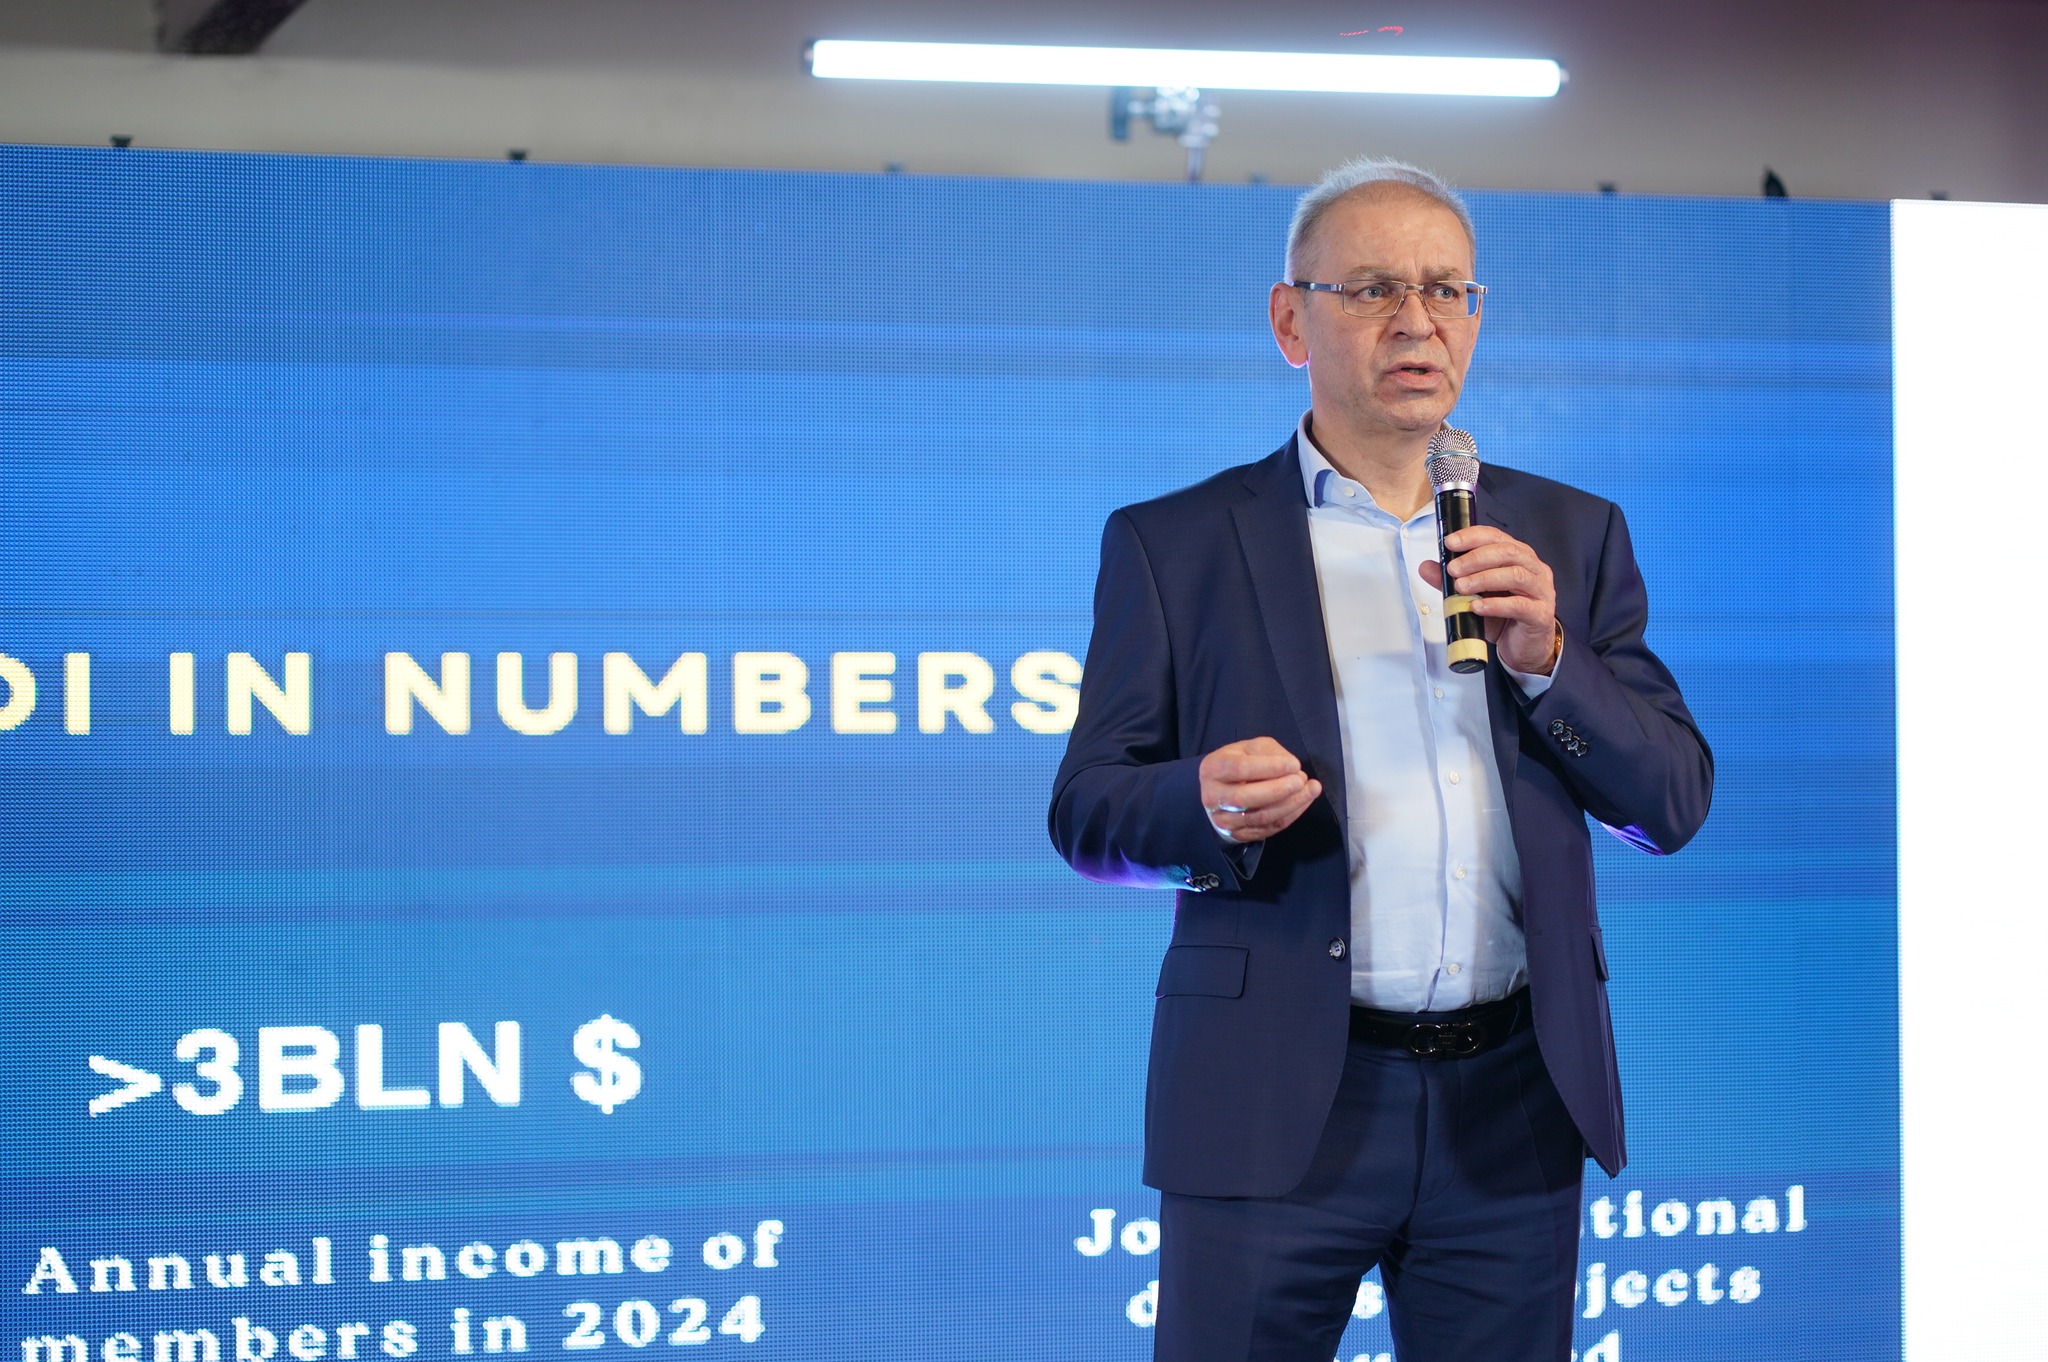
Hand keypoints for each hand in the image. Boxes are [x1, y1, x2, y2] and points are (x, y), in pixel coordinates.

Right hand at [1199, 737, 1323, 842]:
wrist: (1222, 793)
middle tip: (1301, 780)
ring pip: (1260, 817)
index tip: (1294, 764)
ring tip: (1311, 790)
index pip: (1241, 769)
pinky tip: (1303, 802)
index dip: (1270, 767)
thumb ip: (1270, 753)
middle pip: (1247, 797)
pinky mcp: (1238, 835)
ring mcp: (1224, 820)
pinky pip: (1269, 828)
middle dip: (1279, 789)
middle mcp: (1213, 796)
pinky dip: (1291, 815)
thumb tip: (1292, 768)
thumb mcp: (1250, 748)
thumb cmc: (1239, 764)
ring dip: (1290, 804)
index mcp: (1213, 769)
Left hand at [1417, 525, 1558, 674]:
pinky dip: (1495, 604)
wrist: (1523, 647)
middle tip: (1453, 569)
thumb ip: (1451, 581)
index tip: (1450, 543)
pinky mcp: (1541, 615)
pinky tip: (1477, 606)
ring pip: (1516, 575)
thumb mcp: (1473, 596)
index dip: (1473, 537)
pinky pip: (1519, 605)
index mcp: (1519, 557)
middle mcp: (1534, 569)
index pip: (1496, 537)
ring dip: (1484, 578)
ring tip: (1461, 587)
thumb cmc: (1503, 617)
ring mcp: (1541, 591)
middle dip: (1476, 558)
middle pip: (1508, 552)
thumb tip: (1426, 567)